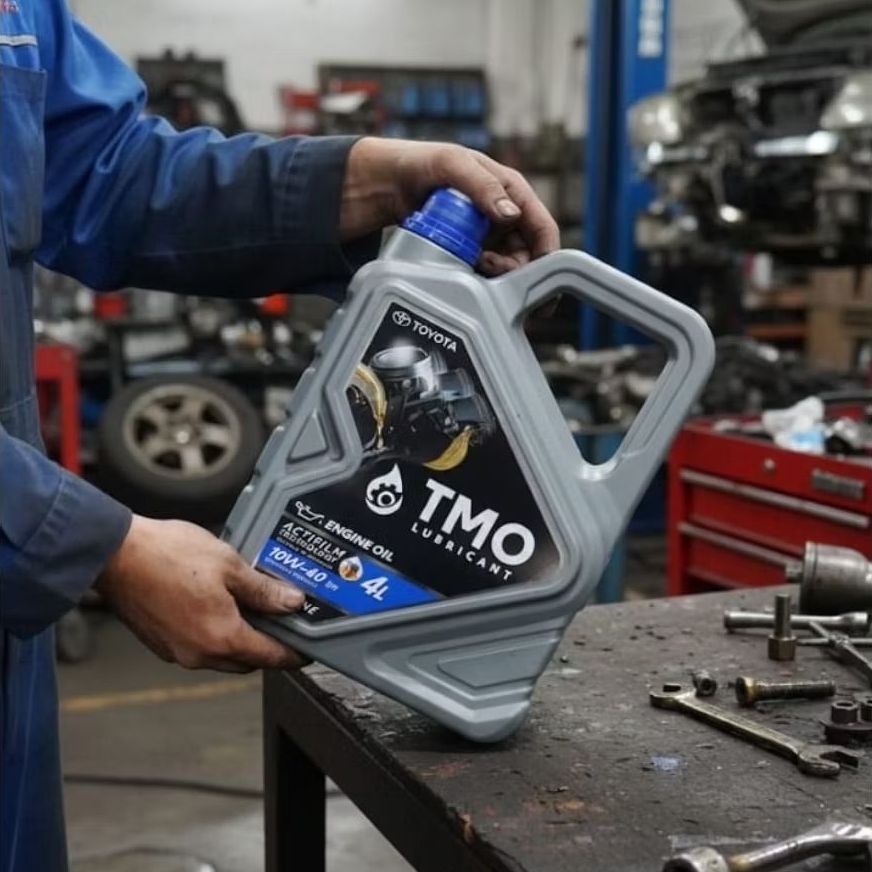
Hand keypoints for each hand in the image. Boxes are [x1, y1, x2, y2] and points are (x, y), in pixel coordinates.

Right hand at [95, 515, 306, 672]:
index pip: (271, 657)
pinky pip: (199, 647)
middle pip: (247, 661)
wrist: (115, 554)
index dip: (293, 654)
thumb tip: (292, 603)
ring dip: (239, 640)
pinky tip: (219, 607)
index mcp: (222, 638)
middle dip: (267, 646)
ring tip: (252, 609)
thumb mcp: (229, 564)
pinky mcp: (162, 644)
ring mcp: (178, 652)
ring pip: (222, 656)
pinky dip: (215, 635)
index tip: (307, 650)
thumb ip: (263, 590)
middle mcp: (200, 654)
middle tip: (282, 621)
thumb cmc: (168, 555)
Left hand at [340, 138, 559, 275]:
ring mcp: (488, 234)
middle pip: (527, 255)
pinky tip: (462, 270)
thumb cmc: (421, 162)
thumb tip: (511, 214)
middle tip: (486, 267)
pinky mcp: (470, 249)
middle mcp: (505, 214)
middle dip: (513, 269)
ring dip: (494, 275)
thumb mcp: (452, 164)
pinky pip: (484, 271)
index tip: (540, 285)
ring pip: (506, 267)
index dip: (548, 257)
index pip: (543, 228)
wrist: (387, 183)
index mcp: (512, 191)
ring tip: (470, 264)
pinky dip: (478, 276)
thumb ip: (482, 185)